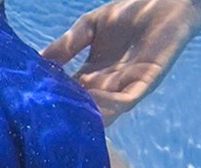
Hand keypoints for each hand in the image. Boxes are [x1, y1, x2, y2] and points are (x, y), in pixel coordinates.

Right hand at [43, 0, 200, 125]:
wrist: (167, 1)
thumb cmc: (131, 12)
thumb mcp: (89, 27)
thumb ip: (66, 44)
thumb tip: (37, 60)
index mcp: (93, 74)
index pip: (70, 93)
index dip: (54, 99)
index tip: (33, 105)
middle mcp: (108, 85)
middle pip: (85, 107)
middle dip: (68, 115)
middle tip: (47, 122)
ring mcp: (126, 86)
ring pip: (105, 111)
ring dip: (87, 114)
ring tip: (67, 116)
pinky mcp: (145, 81)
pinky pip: (125, 100)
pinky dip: (109, 104)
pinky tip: (92, 99)